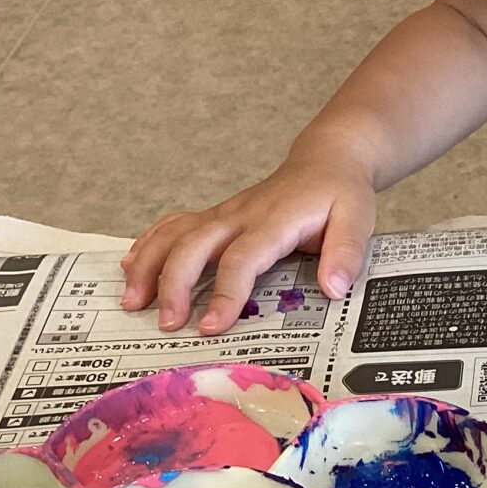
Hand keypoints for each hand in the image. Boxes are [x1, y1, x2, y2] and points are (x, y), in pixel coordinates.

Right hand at [120, 152, 375, 335]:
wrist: (326, 161)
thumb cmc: (340, 193)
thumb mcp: (358, 218)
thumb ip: (347, 252)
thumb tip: (333, 288)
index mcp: (274, 220)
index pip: (242, 258)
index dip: (225, 292)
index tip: (210, 326)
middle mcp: (241, 215)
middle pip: (194, 245)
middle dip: (173, 284)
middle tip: (166, 323)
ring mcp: (224, 214)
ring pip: (174, 233)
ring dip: (148, 264)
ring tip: (132, 302)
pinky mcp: (215, 216)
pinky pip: (173, 225)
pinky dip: (147, 243)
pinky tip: (128, 266)